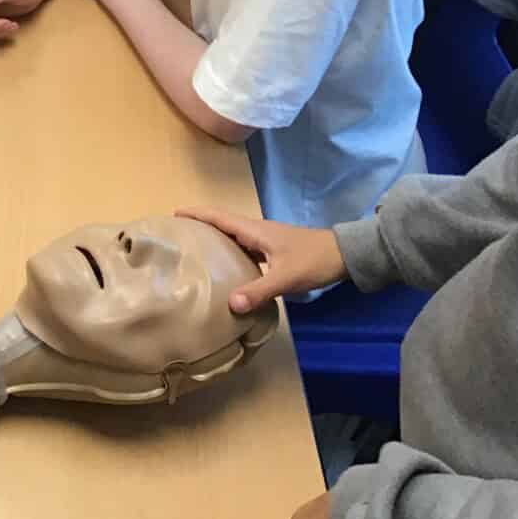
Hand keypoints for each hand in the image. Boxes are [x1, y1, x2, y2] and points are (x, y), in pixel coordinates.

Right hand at [175, 206, 346, 311]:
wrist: (343, 256)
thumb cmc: (313, 261)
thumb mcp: (286, 278)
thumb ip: (258, 291)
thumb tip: (229, 304)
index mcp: (255, 231)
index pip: (219, 217)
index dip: (197, 214)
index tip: (174, 214)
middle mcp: (257, 231)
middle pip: (222, 223)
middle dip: (200, 225)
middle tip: (178, 235)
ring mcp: (265, 240)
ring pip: (233, 236)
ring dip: (214, 238)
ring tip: (195, 250)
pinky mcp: (273, 250)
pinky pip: (244, 247)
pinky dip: (230, 252)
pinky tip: (227, 267)